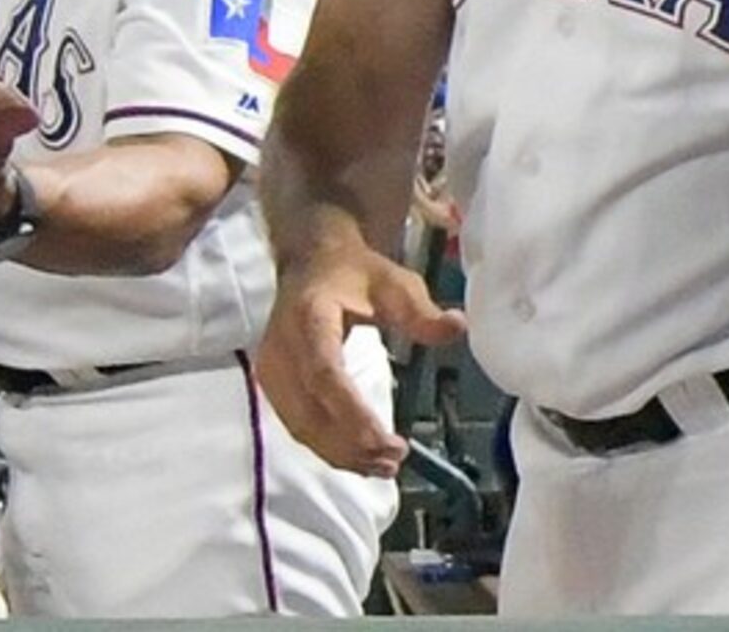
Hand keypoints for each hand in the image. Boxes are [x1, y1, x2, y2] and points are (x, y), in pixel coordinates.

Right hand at [259, 240, 466, 477]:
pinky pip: (298, 426)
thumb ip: (422, 311)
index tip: (388, 441)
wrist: (311, 262)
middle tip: (395, 460)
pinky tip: (361, 458)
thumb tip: (456, 328)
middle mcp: (282, 348)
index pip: (326, 376)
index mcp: (310, 318)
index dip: (353, 415)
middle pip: (311, 412)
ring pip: (302, 427)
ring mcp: (272, 370)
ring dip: (341, 454)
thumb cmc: (354, 274)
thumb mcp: (393, 283)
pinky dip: (329, 448)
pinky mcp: (273, 386)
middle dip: (353, 445)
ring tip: (384, 466)